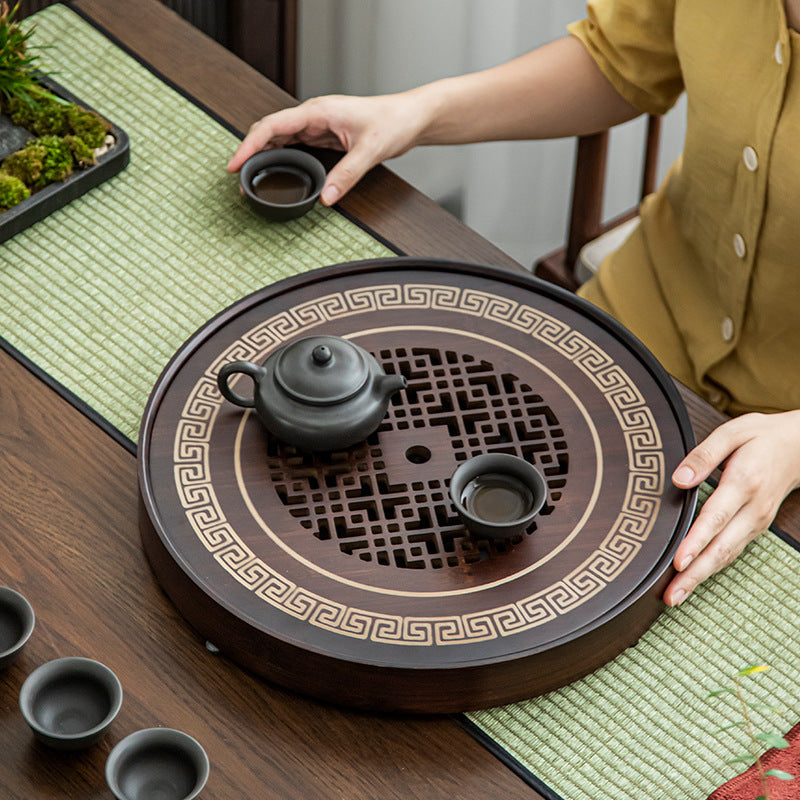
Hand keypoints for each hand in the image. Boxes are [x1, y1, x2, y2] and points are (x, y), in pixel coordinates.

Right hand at [226, 92, 427, 205]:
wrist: (410, 118)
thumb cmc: (393, 122)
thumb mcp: (370, 151)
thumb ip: (347, 175)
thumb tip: (326, 198)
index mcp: (318, 111)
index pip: (272, 125)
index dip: (249, 144)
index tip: (235, 164)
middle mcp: (313, 115)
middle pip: (269, 130)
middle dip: (250, 151)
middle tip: (238, 177)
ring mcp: (317, 125)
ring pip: (279, 138)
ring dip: (263, 154)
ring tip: (250, 176)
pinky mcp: (324, 135)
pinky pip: (294, 145)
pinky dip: (280, 156)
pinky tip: (274, 170)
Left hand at [665, 410, 799, 605]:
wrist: (799, 447)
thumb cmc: (761, 437)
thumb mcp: (732, 433)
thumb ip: (703, 455)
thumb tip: (679, 479)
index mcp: (745, 483)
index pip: (716, 517)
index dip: (697, 541)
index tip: (678, 561)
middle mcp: (752, 509)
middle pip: (721, 547)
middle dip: (695, 574)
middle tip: (671, 595)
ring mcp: (756, 521)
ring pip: (727, 555)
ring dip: (701, 576)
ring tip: (676, 595)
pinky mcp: (754, 527)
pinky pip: (731, 551)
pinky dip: (712, 567)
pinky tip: (693, 578)